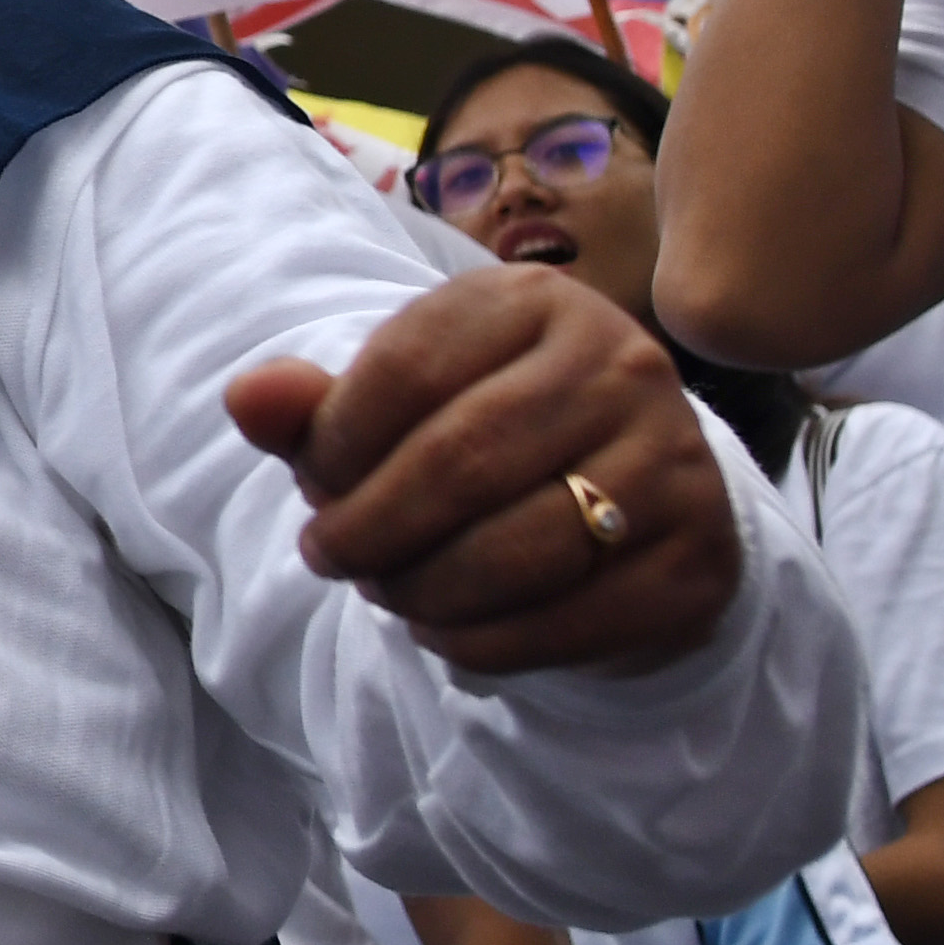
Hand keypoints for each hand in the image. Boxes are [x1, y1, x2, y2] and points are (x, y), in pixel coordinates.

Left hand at [220, 264, 739, 674]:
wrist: (623, 499)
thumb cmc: (477, 435)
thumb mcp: (394, 403)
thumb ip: (315, 405)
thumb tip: (246, 400)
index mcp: (533, 301)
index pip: (402, 371)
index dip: (332, 446)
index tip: (312, 487)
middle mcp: (622, 367)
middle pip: (457, 462)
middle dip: (368, 528)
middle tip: (330, 557)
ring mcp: (675, 464)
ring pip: (516, 549)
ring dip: (421, 591)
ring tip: (388, 594)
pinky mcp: (697, 563)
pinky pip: (567, 621)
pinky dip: (482, 643)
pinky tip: (447, 632)